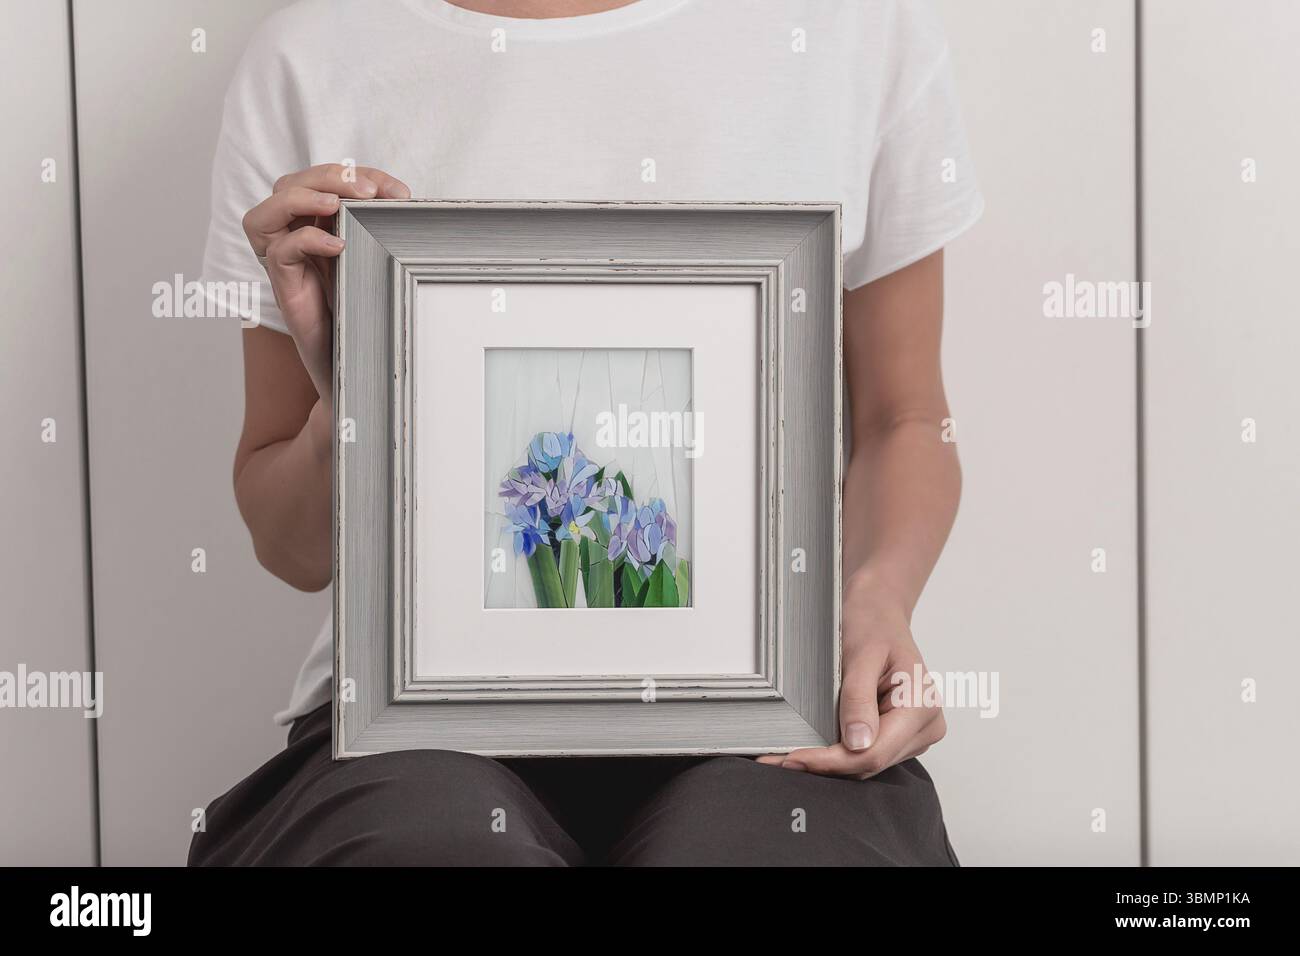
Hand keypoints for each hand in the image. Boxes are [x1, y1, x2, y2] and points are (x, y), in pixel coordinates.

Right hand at [241, 163, 409, 405]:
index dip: (358, 175)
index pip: (325, 180)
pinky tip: (339, 246)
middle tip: (367, 191)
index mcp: (315, 224)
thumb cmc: (368, 308)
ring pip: (267, 212)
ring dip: (302, 197)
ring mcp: (284, 262)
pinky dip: (306, 241)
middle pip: (290, 184)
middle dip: (329, 177)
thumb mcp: (378, 260)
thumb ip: (380, 229)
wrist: (358, 361)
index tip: (399, 192)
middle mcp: (292, 237)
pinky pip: (280, 253)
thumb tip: (404, 201)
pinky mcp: (284, 287)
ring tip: (338, 204)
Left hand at [757, 577, 945, 777]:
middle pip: (870, 763)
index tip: (794, 758)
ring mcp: (914, 734)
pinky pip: (867, 754)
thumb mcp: (861, 655)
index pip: (874, 752)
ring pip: (867, 765)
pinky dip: (838, 753)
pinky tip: (813, 747)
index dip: (831, 761)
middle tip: (779, 759)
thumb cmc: (872, 623)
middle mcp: (925, 725)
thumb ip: (859, 699)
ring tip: (790, 753)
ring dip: (830, 762)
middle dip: (825, 763)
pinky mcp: (899, 736)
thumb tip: (857, 743)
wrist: (878, 610)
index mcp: (922, 706)